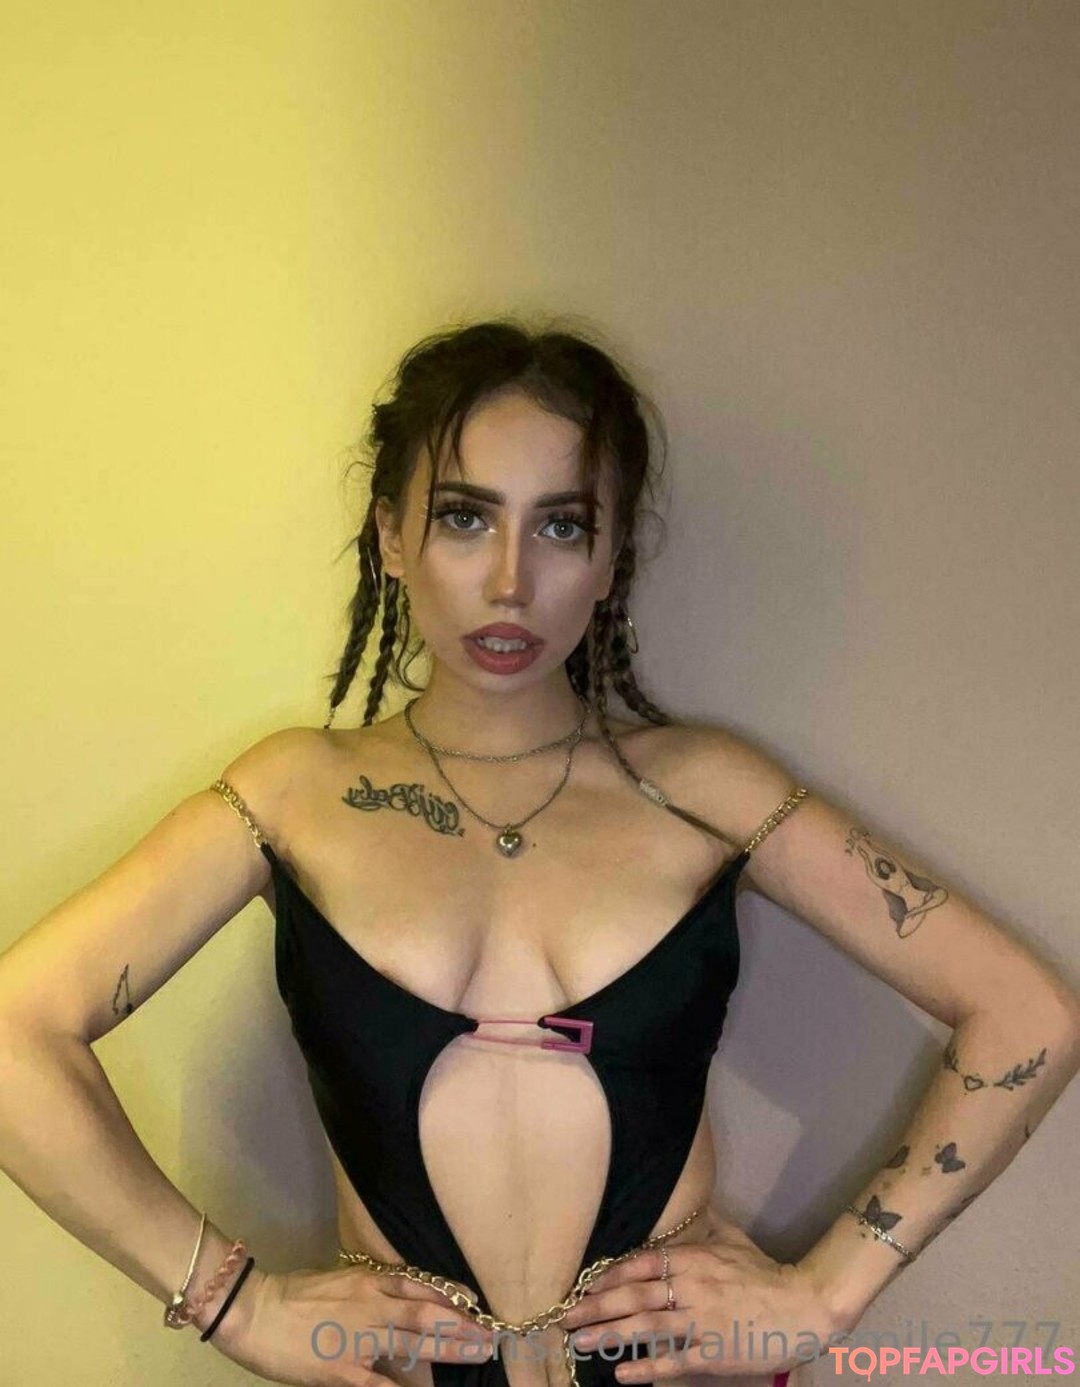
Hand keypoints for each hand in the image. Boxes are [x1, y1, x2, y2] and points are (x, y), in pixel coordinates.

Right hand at [204, 1263, 495, 1384]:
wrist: (255, 1310)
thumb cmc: (295, 1295)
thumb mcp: (340, 1281)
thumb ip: (373, 1292)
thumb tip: (401, 1303)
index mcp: (369, 1281)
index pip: (420, 1288)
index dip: (450, 1297)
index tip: (475, 1305)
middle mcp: (372, 1305)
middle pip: (427, 1315)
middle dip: (462, 1327)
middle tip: (491, 1338)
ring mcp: (359, 1338)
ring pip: (414, 1344)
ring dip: (448, 1350)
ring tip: (476, 1355)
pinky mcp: (342, 1369)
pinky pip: (381, 1383)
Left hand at [560, 1224, 838, 1380]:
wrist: (804, 1306)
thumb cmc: (765, 1274)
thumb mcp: (733, 1239)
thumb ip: (706, 1224)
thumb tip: (688, 1203)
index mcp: (693, 1259)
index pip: (639, 1264)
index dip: (608, 1276)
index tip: (582, 1285)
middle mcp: (690, 1287)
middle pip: (633, 1296)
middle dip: (594, 1307)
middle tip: (563, 1317)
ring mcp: (701, 1321)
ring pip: (645, 1327)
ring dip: (608, 1335)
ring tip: (579, 1342)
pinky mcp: (713, 1353)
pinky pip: (673, 1361)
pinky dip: (645, 1368)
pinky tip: (621, 1375)